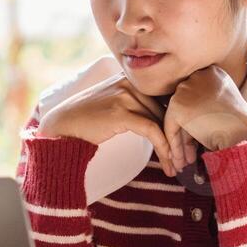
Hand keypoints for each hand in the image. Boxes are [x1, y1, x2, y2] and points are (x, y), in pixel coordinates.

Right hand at [37, 73, 179, 176]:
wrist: (61, 126)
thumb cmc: (86, 120)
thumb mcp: (115, 106)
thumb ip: (136, 107)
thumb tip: (160, 121)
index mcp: (132, 80)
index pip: (165, 99)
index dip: (178, 122)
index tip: (185, 143)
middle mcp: (131, 83)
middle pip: (166, 111)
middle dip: (179, 138)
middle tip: (185, 160)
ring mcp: (125, 96)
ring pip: (162, 122)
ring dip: (173, 148)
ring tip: (177, 166)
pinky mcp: (121, 112)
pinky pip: (152, 131)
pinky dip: (164, 149)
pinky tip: (167, 164)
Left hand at [162, 65, 246, 170]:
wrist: (245, 134)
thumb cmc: (243, 127)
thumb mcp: (225, 110)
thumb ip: (208, 109)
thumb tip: (194, 122)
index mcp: (213, 74)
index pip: (197, 99)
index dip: (197, 123)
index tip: (200, 141)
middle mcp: (198, 76)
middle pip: (186, 108)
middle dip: (187, 134)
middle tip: (190, 155)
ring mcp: (186, 89)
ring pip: (177, 119)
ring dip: (180, 143)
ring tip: (185, 162)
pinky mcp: (177, 105)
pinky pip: (171, 128)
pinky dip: (175, 146)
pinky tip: (180, 161)